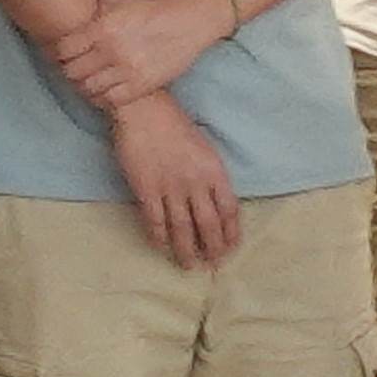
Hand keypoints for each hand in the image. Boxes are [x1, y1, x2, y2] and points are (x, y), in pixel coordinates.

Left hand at [46, 0, 226, 110]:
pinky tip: (104, 90)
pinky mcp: (143, 86)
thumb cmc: (153, 8)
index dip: (59, 54)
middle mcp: (112, 51)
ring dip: (85, 87)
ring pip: (89, 89)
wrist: (192, 21)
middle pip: (72, 72)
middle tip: (75, 69)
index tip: (65, 54)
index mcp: (102, 28)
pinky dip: (103, 98)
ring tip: (88, 81)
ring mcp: (128, 70)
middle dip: (70, 71)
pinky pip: (111, 100)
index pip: (63, 50)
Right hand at [109, 94, 243, 267]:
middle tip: (213, 265)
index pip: (229, 211)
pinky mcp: (146, 189)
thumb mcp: (205, 150)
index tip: (231, 247)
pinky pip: (155, 220)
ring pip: (183, 228)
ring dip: (187, 249)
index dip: (231, 233)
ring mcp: (171, 188)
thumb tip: (215, 203)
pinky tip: (161, 248)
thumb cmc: (175, 126)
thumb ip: (210, 176)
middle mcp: (196, 183)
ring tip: (190, 265)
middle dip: (213, 248)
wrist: (144, 111)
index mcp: (215, 172)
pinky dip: (159, 237)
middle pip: (209, 224)